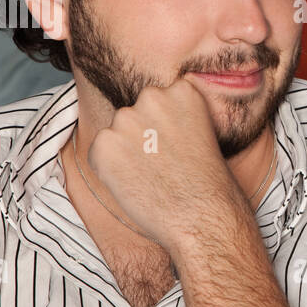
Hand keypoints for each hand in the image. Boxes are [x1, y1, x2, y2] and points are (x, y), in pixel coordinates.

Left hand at [84, 78, 242, 253]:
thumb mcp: (202, 134)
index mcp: (182, 91)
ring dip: (125, 153)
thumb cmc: (207, 184)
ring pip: (116, 133)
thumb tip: (147, 124)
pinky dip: (110, 170)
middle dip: (142, 136)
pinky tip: (135, 184)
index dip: (164, 128)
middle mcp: (153, 97)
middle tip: (163, 164)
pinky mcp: (104, 143)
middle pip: (135, 114)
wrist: (202, 216)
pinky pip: (99, 153)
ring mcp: (126, 119)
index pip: (159, 100)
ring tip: (152, 177)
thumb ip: (175, 118)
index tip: (177, 146)